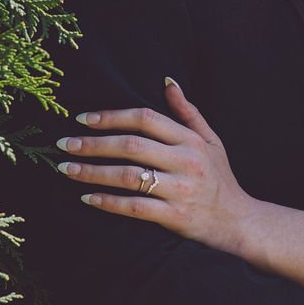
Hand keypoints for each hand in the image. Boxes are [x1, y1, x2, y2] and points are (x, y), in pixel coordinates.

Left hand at [56, 82, 252, 255]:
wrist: (239, 223)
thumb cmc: (220, 179)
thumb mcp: (211, 141)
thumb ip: (187, 112)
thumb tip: (167, 82)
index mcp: (190, 140)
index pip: (145, 119)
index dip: (112, 117)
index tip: (83, 119)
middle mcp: (185, 162)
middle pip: (131, 146)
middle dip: (93, 144)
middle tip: (64, 144)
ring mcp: (180, 190)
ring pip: (128, 176)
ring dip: (93, 172)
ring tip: (67, 169)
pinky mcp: (174, 217)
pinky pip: (134, 207)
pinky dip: (108, 202)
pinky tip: (87, 197)